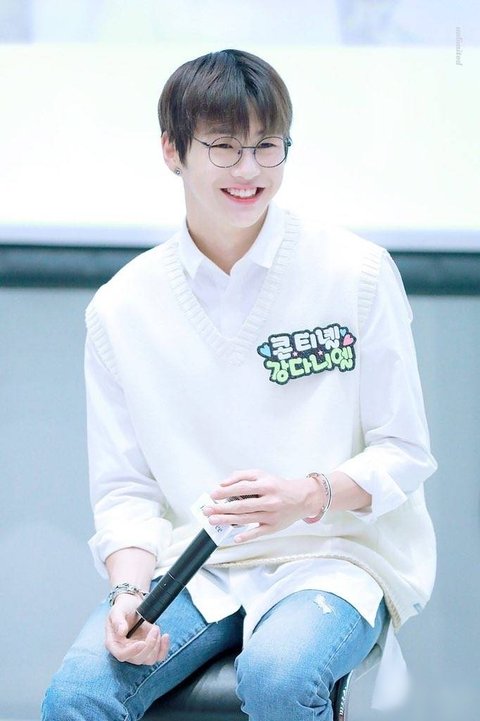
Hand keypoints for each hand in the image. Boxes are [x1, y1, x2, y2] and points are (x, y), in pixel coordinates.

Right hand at [105, 593, 169, 664]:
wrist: (133, 604)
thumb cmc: (123, 608)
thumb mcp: (118, 610)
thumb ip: (117, 620)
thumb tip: (121, 632)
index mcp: (114, 643)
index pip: (121, 655)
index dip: (132, 652)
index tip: (142, 643)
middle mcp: (126, 650)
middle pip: (138, 659)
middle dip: (149, 645)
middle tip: (154, 628)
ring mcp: (138, 651)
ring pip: (149, 660)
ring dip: (157, 645)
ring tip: (156, 628)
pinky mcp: (150, 649)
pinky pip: (158, 656)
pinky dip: (164, 649)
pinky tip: (165, 636)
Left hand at [203, 468, 320, 542]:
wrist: (303, 498)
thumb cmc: (278, 486)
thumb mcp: (262, 475)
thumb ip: (242, 476)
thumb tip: (223, 483)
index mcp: (266, 485)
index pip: (242, 488)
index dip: (226, 491)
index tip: (213, 494)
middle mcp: (269, 501)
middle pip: (242, 505)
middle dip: (222, 508)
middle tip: (208, 510)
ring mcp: (271, 515)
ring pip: (246, 519)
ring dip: (228, 520)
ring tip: (213, 520)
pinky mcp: (274, 527)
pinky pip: (258, 532)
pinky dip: (247, 535)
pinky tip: (235, 537)